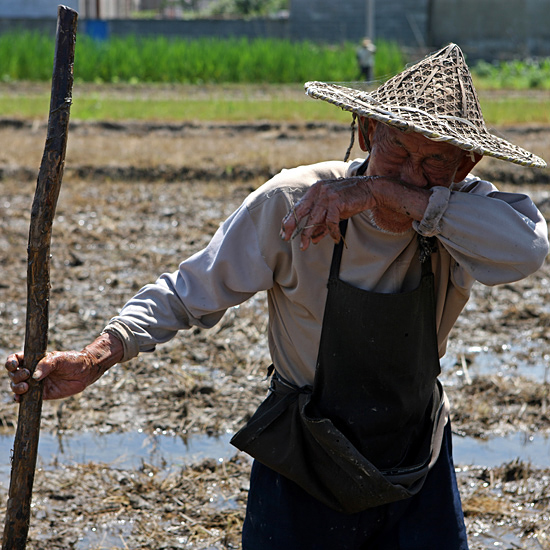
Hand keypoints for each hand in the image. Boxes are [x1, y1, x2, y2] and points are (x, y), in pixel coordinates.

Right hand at [5, 333, 123, 400]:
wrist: (86, 372)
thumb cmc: (73, 361)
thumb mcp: (60, 359)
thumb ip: (46, 364)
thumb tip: (34, 376)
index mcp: (34, 359)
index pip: (16, 359)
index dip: (11, 362)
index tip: (14, 365)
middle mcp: (32, 371)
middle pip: (14, 374)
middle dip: (16, 376)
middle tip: (27, 375)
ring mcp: (35, 383)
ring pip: (17, 386)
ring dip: (16, 387)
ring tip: (26, 387)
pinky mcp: (41, 394)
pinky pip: (26, 397)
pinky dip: (20, 399)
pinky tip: (20, 398)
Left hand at [280, 176, 379, 250]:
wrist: (370, 190)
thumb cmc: (350, 200)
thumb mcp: (333, 212)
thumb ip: (321, 224)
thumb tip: (312, 239)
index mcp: (315, 191)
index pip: (298, 207)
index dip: (289, 219)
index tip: (284, 231)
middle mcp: (319, 191)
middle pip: (300, 211)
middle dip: (291, 225)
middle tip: (285, 238)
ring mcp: (327, 195)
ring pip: (313, 219)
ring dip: (308, 234)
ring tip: (305, 246)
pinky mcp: (337, 201)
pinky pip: (331, 221)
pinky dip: (332, 232)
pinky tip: (335, 239)